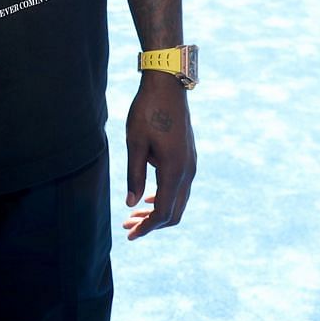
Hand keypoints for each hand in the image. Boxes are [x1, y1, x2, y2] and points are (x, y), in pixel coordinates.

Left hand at [124, 75, 194, 239]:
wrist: (168, 85)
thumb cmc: (147, 111)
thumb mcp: (134, 143)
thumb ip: (134, 175)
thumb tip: (131, 204)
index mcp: (174, 170)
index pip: (164, 212)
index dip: (147, 227)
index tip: (130, 234)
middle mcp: (188, 171)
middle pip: (175, 212)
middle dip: (152, 224)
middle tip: (128, 227)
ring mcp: (191, 164)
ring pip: (178, 200)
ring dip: (158, 211)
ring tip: (133, 215)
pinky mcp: (189, 157)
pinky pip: (180, 187)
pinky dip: (165, 198)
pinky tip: (148, 197)